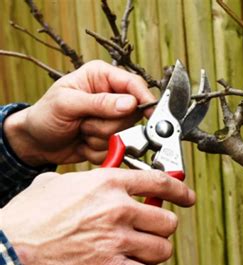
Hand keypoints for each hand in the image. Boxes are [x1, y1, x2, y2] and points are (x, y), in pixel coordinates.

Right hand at [0, 168, 194, 264]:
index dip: (181, 190)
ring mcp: (117, 240)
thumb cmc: (32, 214)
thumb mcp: (60, 183)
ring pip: (163, 249)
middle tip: (151, 231)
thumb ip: (88, 180)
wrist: (13, 245)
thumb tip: (98, 179)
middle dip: (162, 228)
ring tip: (142, 253)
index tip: (188, 197)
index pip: (161, 182)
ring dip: (156, 252)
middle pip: (167, 221)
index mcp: (109, 184)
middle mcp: (119, 209)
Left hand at [4, 60, 155, 165]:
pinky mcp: (111, 138)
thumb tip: (129, 103)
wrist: (35, 143)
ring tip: (81, 131)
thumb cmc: (44, 116)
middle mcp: (111, 96)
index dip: (143, 99)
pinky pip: (117, 149)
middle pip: (132, 114)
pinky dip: (98, 150)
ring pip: (124, 134)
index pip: (134, 84)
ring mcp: (112, 119)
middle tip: (84, 123)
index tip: (148, 113)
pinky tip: (83, 142)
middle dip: (107, 124)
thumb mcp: (66, 104)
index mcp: (101, 77)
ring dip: (100, 138)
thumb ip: (99, 102)